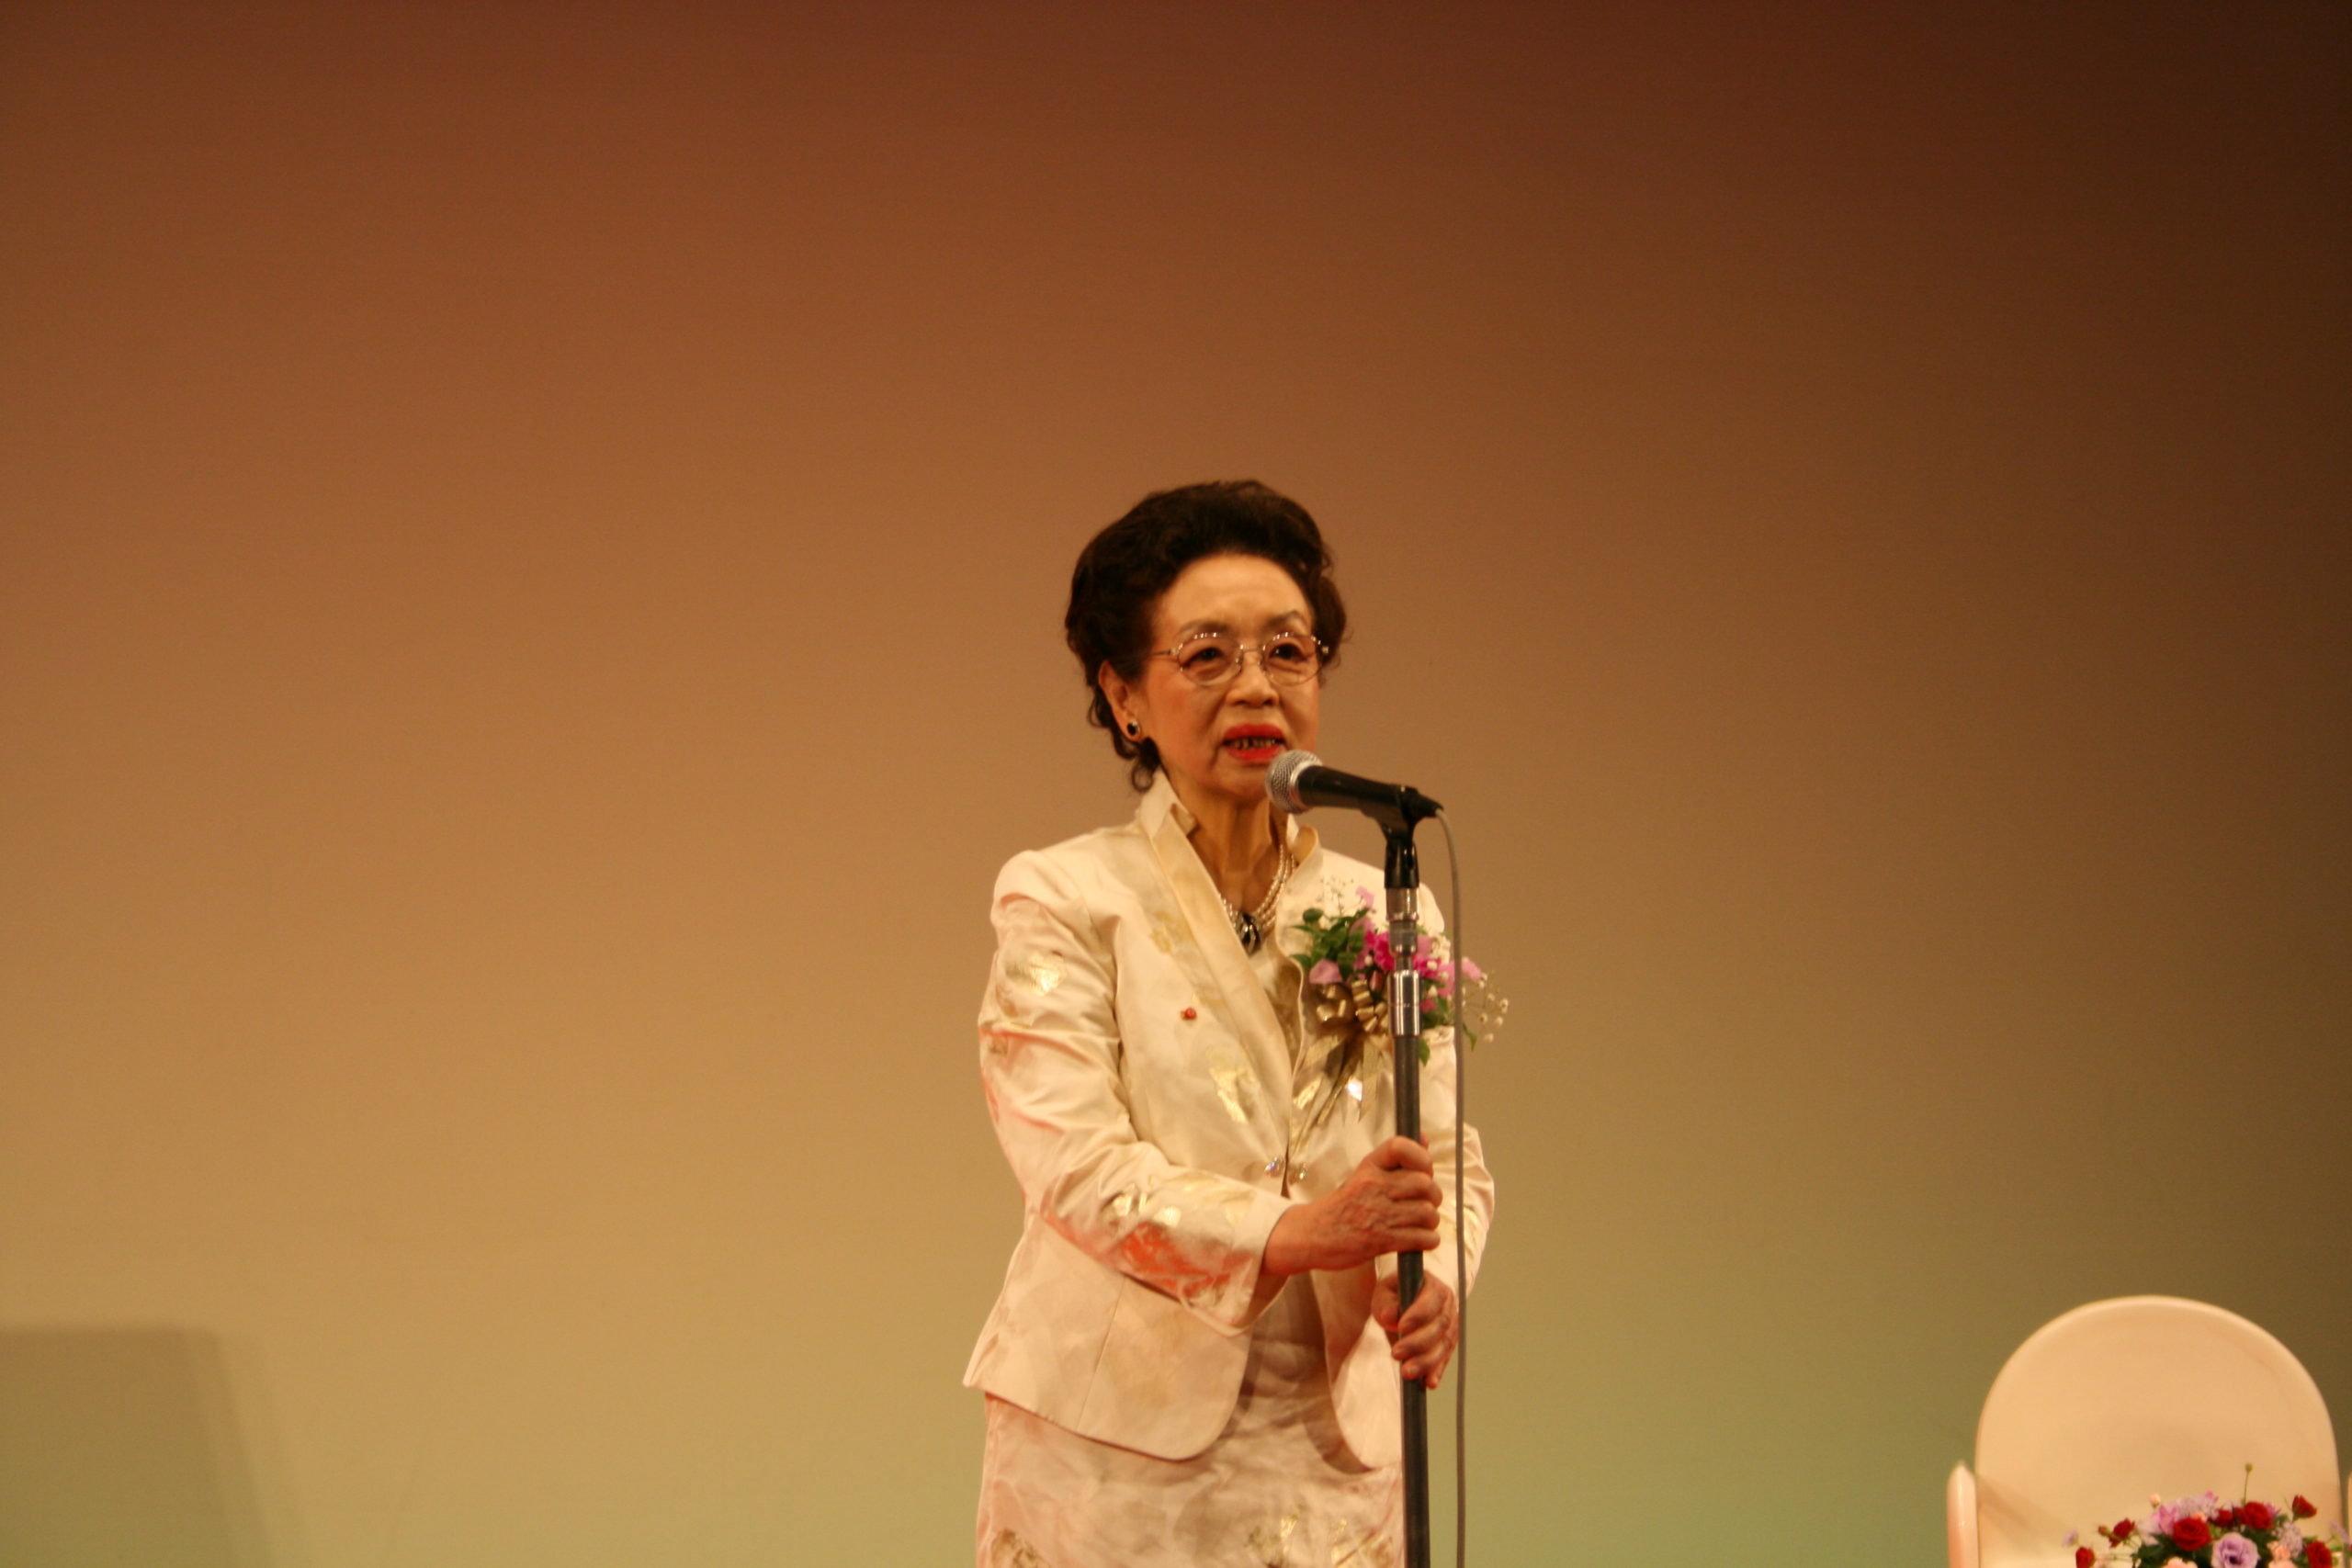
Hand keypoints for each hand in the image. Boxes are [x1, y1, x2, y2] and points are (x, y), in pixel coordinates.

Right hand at [1263, 1136, 1441, 1276]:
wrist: (1313, 1234)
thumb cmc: (1344, 1205)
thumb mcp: (1366, 1175)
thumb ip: (1397, 1160)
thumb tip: (1425, 1138)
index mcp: (1370, 1166)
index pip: (1400, 1146)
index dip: (1421, 1157)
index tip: (1424, 1170)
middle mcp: (1374, 1186)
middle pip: (1423, 1183)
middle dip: (1433, 1196)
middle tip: (1426, 1203)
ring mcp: (1377, 1214)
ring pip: (1426, 1212)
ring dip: (1431, 1221)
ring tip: (1422, 1224)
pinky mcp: (1380, 1241)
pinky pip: (1420, 1238)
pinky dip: (1427, 1240)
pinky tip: (1419, 1239)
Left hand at [1373, 1269, 1458, 1388]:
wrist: (1411, 1300)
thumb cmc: (1396, 1295)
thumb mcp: (1386, 1292)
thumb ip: (1386, 1303)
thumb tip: (1389, 1316)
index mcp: (1434, 1286)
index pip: (1432, 1299)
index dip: (1419, 1314)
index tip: (1401, 1327)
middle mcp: (1448, 1305)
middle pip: (1440, 1325)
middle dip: (1418, 1343)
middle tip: (1396, 1354)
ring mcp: (1452, 1325)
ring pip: (1445, 1345)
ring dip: (1426, 1361)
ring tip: (1407, 1372)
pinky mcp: (1449, 1343)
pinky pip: (1445, 1358)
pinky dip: (1437, 1371)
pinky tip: (1428, 1383)